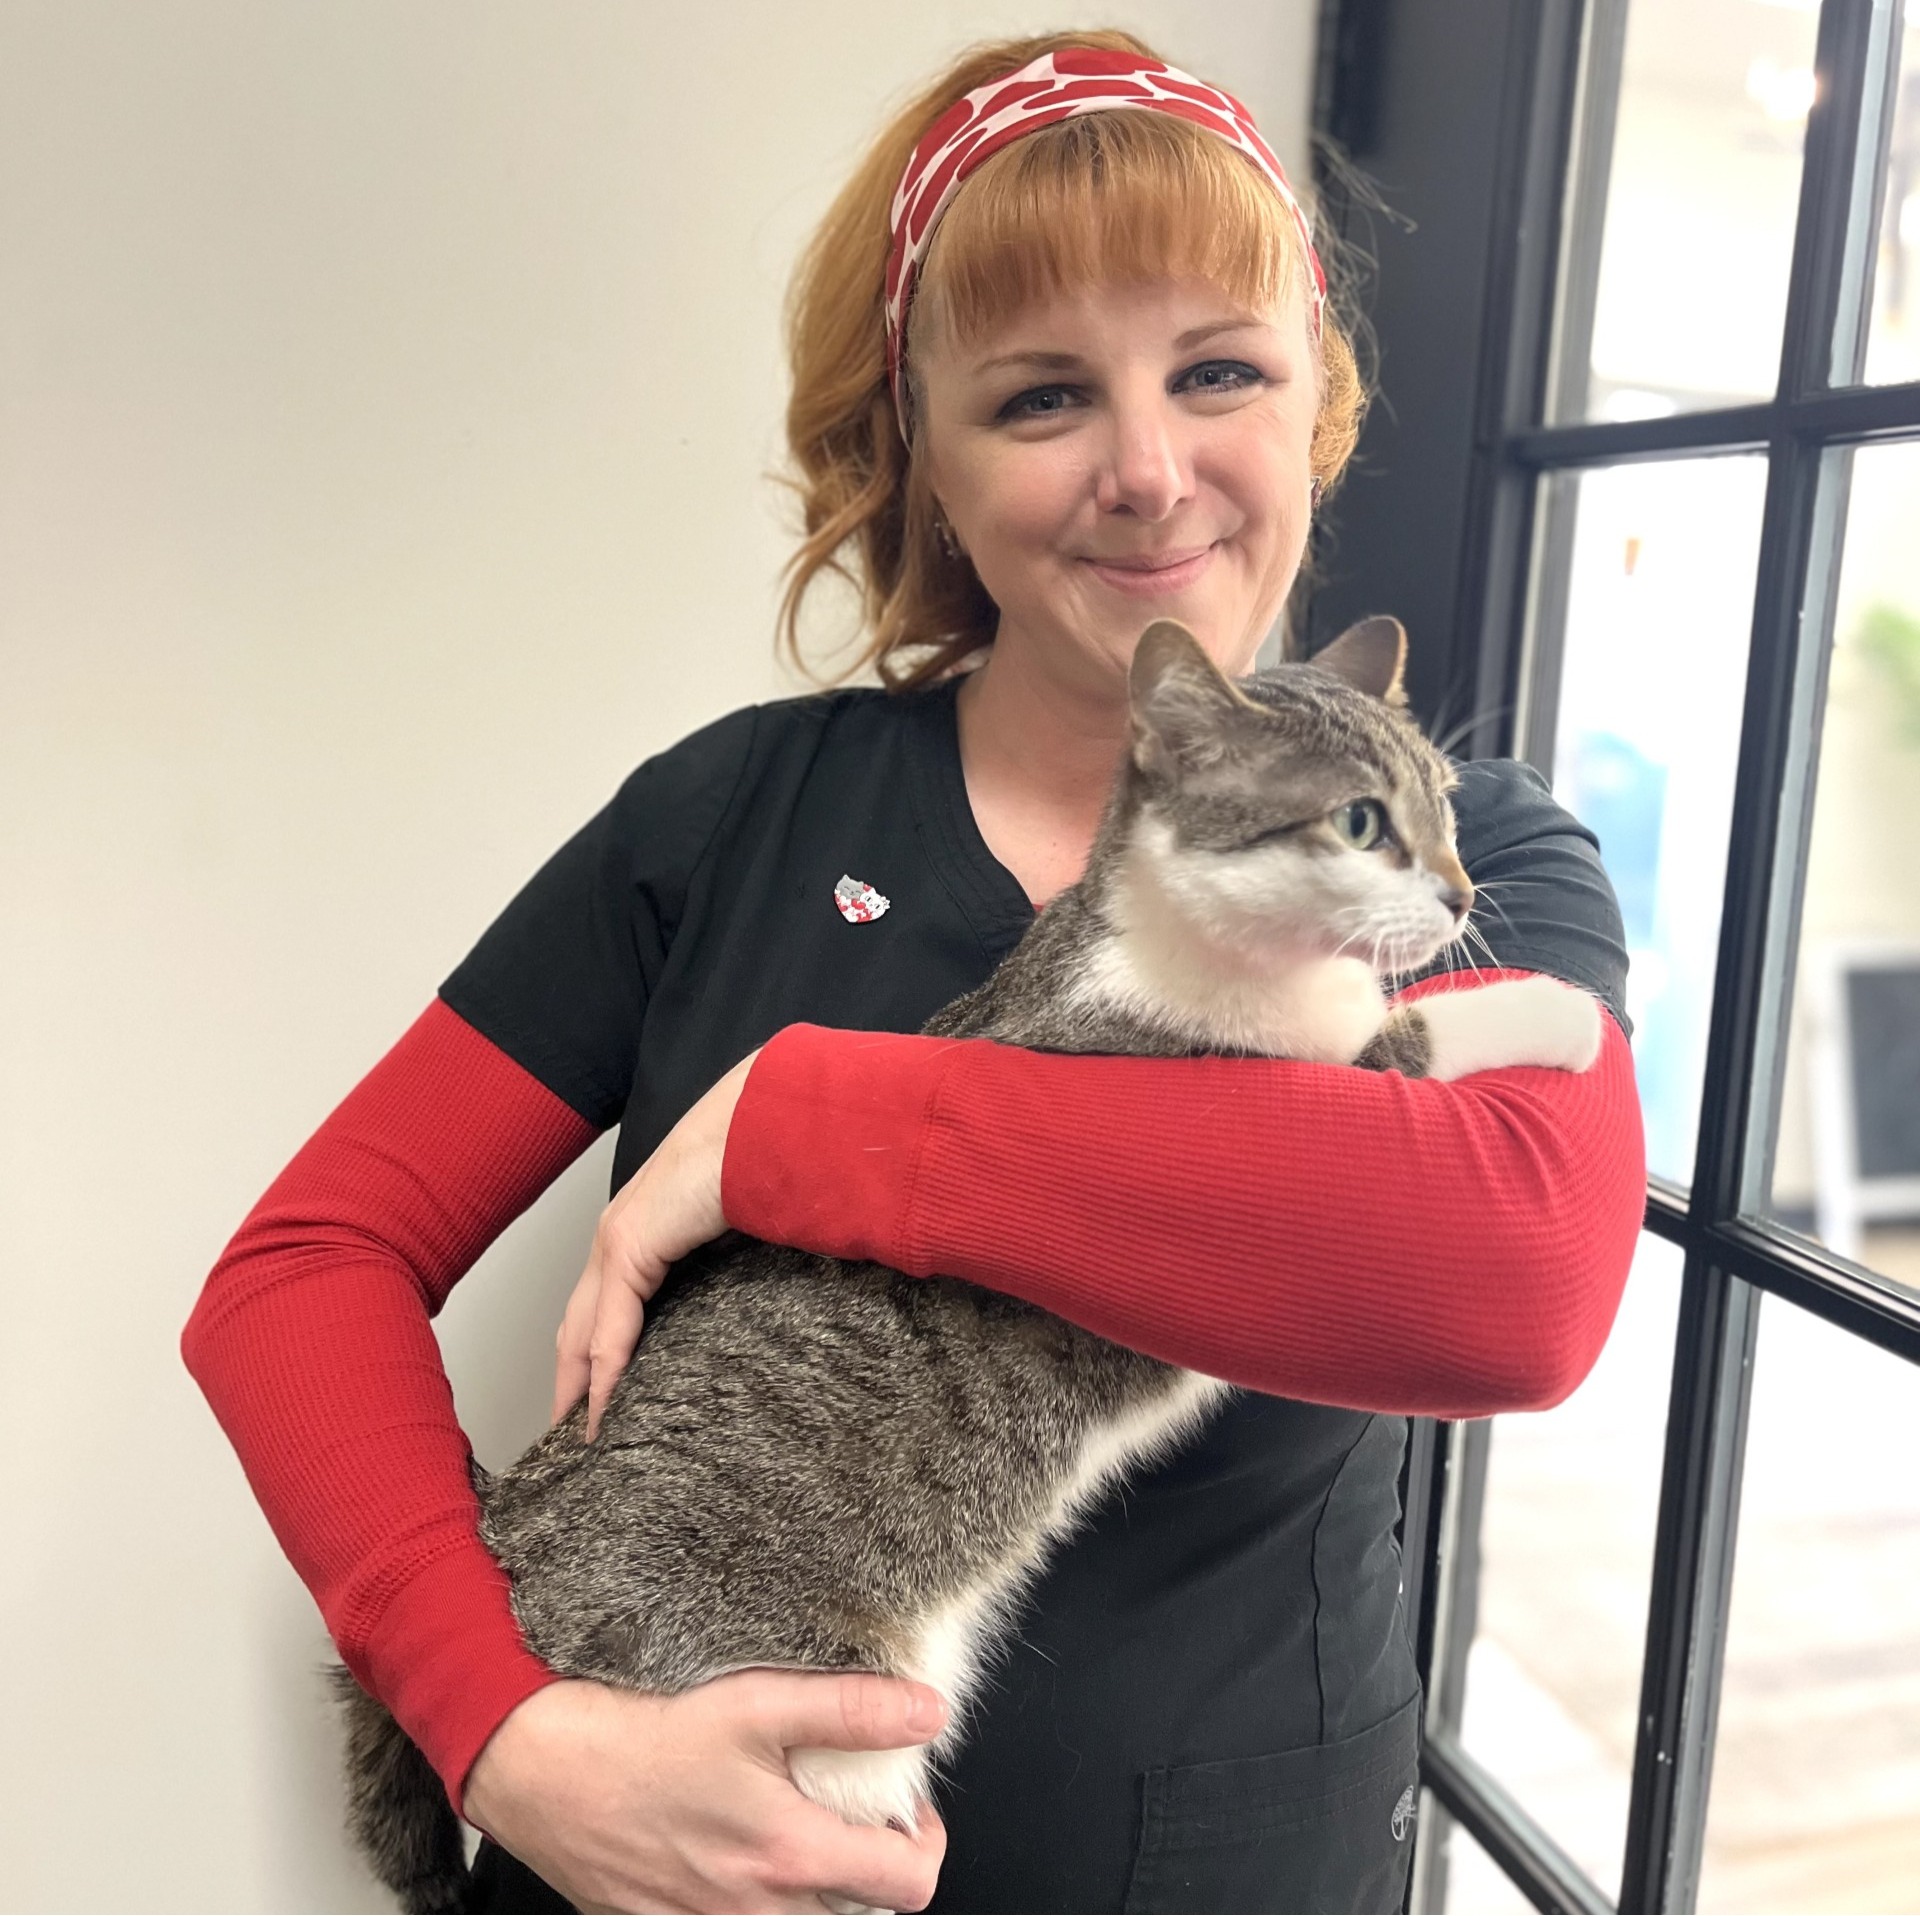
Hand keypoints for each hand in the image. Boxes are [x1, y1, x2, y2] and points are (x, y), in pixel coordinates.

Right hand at [462, 1672, 947, 1913]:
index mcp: (788, 1856)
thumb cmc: (638, 1730)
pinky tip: (735, 1847)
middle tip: (856, 1810)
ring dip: (816, 1886)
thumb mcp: (757, 1701)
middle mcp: (752, 1910)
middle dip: (872, 1866)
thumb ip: (851, 1710)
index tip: (910, 1805)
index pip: (907, 1884)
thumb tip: (929, 1713)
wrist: (538, 1764)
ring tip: (799, 1824)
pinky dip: (753, 1898)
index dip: (925, 1842)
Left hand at [554, 1050, 759, 1437]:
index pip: (601, 1304)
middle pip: (577, 1323)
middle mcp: (617, 1234)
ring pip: (583, 1331)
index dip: (591, 1353)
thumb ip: (721, 1261)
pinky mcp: (629, 1245)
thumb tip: (744, 1300)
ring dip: (579, 1386)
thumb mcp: (734, 1229)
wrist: (760, 1126)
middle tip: (574, 1434)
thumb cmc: (758, 1163)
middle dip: (571, 1379)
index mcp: (641, 1228)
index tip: (595, 1400)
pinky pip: (609, 1329)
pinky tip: (604, 1412)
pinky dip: (604, 1375)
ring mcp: (616, 1239)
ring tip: (585, 1437)